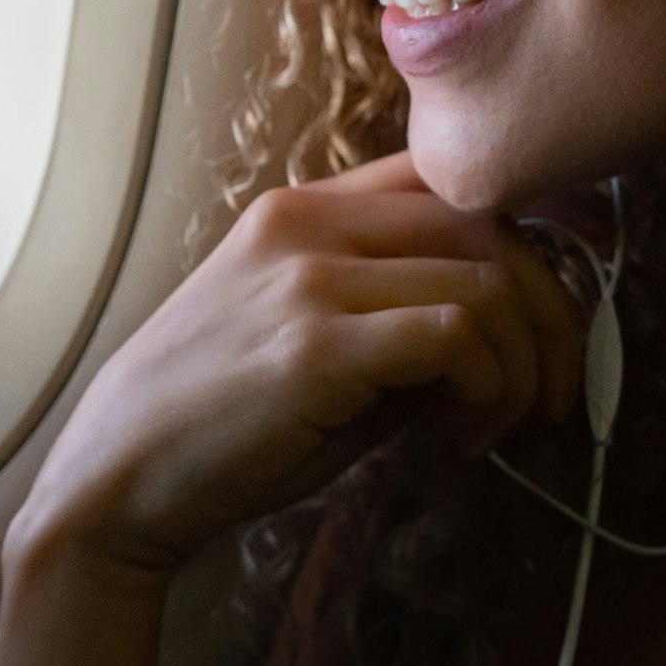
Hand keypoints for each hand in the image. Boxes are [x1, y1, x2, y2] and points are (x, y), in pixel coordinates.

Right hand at [13, 153, 582, 583]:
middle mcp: (306, 223)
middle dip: (549, 316)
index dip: (526, 239)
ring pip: (487, 282)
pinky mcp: (316, 344)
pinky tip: (460, 443)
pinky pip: (458, 335)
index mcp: (301, 210)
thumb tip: (510, 342)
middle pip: (490, 224)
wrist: (114, 485)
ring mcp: (308, 276)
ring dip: (520, 370)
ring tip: (487, 433)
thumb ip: (398, 322)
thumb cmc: (214, 432)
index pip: (448, 179)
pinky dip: (488, 392)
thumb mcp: (310, 349)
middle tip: (550, 396)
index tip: (550, 316)